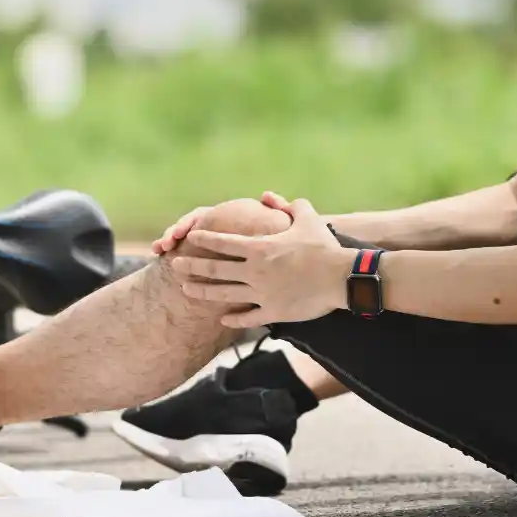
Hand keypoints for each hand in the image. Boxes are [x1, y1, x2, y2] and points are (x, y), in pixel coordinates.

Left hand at [164, 198, 349, 328]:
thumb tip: (268, 195)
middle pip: (216, 269)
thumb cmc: (324, 246)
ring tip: (185, 290)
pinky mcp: (273, 312)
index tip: (191, 236)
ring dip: (203, 292)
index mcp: (259, 248)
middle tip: (175, 265)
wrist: (342, 277)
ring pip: (224, 294)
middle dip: (193, 266)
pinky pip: (247, 318)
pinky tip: (222, 320)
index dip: (205, 238)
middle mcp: (255, 271)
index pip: (224, 242)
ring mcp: (262, 293)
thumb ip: (286, 205)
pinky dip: (234, 319)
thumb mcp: (306, 218)